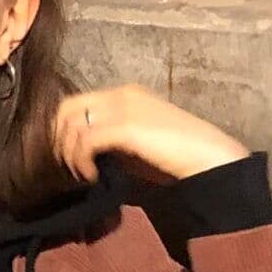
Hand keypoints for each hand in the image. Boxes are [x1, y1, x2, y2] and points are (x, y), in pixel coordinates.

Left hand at [53, 85, 248, 184]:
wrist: (211, 158)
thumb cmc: (179, 156)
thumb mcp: (139, 145)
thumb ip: (113, 143)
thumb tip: (86, 157)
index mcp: (125, 94)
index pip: (77, 104)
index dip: (64, 132)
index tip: (69, 159)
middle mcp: (121, 94)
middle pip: (66, 110)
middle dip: (60, 141)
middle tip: (69, 168)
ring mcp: (123, 107)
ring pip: (72, 125)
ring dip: (70, 155)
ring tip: (84, 176)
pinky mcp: (126, 126)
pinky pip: (86, 140)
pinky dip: (82, 161)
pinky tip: (93, 177)